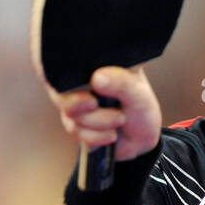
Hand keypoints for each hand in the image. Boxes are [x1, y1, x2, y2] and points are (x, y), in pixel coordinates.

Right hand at [48, 64, 162, 161]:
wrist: (142, 140)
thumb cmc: (141, 110)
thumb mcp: (138, 94)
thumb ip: (121, 83)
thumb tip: (96, 78)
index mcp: (94, 67)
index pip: (65, 64)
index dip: (65, 77)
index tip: (88, 93)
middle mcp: (79, 84)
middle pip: (61, 93)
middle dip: (82, 105)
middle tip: (98, 105)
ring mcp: (75, 104)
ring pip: (70, 115)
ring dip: (98, 123)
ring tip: (120, 119)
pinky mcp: (75, 124)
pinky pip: (76, 131)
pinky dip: (95, 137)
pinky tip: (111, 134)